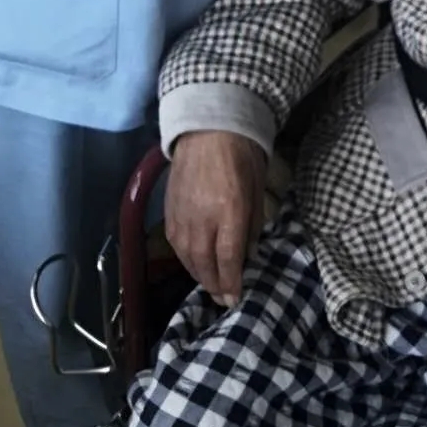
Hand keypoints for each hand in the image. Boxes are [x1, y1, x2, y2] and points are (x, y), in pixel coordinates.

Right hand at [165, 130, 267, 305]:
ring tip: (211, 285)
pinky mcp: (168, 210)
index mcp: (228, 210)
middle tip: (224, 298)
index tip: (235, 299)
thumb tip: (247, 255)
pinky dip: (185, 259)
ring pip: (187, 257)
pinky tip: (194, 264)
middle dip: (215, 285)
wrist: (207, 127)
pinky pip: (175, 244)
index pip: (228, 258)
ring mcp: (182, 215)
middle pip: (205, 263)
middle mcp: (202, 218)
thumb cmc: (242, 155)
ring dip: (199, 275)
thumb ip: (252, 224)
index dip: (231, 282)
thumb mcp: (257, 188)